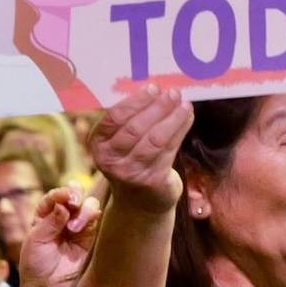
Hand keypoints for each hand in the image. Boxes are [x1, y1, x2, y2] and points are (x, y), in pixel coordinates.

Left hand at [17, 187, 101, 286]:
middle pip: (75, 194)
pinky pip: (95, 220)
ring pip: (88, 205)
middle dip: (76, 194)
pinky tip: (81, 227)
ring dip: (84, 210)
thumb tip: (65, 205)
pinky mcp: (89, 236)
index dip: (60, 193)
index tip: (64, 196)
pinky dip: (92, 217)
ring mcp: (77, 225)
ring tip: (74, 227)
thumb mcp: (37, 240)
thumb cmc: (35, 263)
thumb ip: (51, 221)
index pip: (55, 196)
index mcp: (44, 214)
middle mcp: (62, 216)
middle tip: (73, 202)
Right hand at [89, 86, 192, 212]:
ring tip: (185, 104)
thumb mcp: (121, 139)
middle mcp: (110, 160)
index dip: (136, 101)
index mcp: (98, 143)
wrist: (139, 199)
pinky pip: (169, 150)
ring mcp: (130, 172)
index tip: (154, 87)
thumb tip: (157, 88)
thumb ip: (132, 116)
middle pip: (136, 128)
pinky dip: (180, 130)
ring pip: (155, 139)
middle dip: (158, 107)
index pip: (115, 118)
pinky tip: (187, 118)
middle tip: (173, 93)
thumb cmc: (131, 158)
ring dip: (173, 118)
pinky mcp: (152, 181)